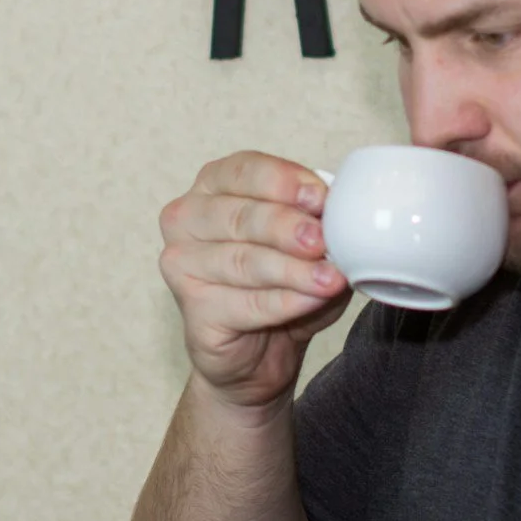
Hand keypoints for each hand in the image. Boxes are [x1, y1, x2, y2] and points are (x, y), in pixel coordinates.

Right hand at [157, 151, 350, 408]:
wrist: (260, 349)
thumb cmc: (280, 283)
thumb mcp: (307, 242)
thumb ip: (317, 222)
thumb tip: (337, 215)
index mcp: (214, 184)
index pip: (244, 171)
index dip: (283, 182)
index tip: (320, 198)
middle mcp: (188, 218)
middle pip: (240, 216)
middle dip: (286, 227)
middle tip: (322, 240)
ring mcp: (182, 264)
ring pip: (243, 262)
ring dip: (292, 270)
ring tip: (329, 278)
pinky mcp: (193, 309)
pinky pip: (245, 304)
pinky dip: (285, 302)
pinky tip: (311, 300)